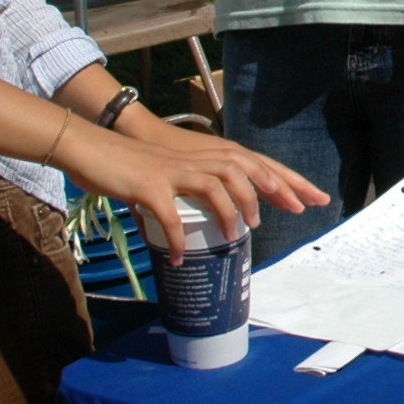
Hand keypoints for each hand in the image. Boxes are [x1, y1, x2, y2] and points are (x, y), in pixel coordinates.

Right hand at [57, 113, 323, 257]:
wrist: (90, 147)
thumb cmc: (127, 163)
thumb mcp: (167, 174)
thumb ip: (184, 193)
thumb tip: (191, 222)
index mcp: (202, 156)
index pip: (254, 163)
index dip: (285, 180)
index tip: (312, 198)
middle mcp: (193, 159)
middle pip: (245, 168)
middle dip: (275, 189)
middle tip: (296, 211)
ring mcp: (172, 171)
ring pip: (215, 186)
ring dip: (230, 211)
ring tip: (238, 234)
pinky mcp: (148, 186)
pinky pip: (169, 217)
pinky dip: (176, 239)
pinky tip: (177, 256)